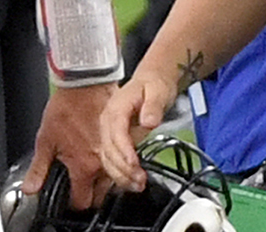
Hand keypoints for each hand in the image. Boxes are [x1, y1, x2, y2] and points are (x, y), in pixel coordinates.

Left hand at [26, 83, 114, 209]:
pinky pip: (121, 161)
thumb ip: (38, 169)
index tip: (69, 197)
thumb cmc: (66, 107)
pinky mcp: (123, 139)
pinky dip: (114, 164)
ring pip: (114, 181)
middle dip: (91, 194)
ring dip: (104, 181)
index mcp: (84, 167)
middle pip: (102, 195)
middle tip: (79, 185)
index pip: (82, 201)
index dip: (74, 203)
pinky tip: (104, 156)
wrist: (85, 84)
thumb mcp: (45, 140)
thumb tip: (31, 188)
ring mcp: (115, 152)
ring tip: (92, 171)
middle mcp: (102, 163)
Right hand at [97, 68, 176, 191]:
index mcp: (116, 108)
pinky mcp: (113, 140)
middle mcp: (108, 121)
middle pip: (109, 149)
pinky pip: (111, 160)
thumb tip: (148, 122)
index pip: (116, 132)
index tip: (134, 163)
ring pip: (108, 158)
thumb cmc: (154, 84)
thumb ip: (153, 105)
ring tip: (138, 185)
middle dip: (123, 168)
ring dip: (121, 175)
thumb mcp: (158, 90)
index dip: (124, 150)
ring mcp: (109, 131)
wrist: (152, 80)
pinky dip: (120, 173)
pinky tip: (131, 182)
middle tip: (140, 179)